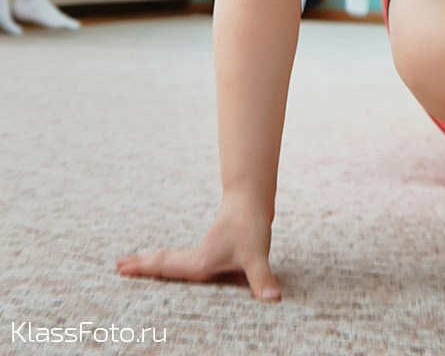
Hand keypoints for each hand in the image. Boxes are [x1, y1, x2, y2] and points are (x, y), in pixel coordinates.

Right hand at [116, 197, 280, 301]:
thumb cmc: (251, 225)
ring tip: (137, 262)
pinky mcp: (216, 245)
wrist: (253, 197)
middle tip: (117, 265)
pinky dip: (172, 260)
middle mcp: (198, 257)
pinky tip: (175, 263)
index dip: (143, 269)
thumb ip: (262, 279)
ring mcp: (206, 249)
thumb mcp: (256, 256)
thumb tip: (274, 300)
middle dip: (142, 265)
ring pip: (173, 258)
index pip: (165, 267)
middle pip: (164, 262)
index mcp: (199, 262)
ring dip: (155, 261)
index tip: (119, 267)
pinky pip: (186, 256)